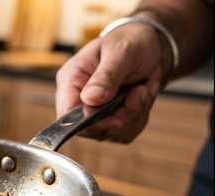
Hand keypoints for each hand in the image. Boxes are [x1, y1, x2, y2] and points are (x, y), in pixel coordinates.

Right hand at [55, 22, 167, 142]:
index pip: (66, 115)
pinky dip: (140, 118)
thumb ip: (106, 76)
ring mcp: (94, 111)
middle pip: (91, 129)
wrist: (149, 44)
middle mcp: (79, 98)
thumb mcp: (120, 51)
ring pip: (112, 133)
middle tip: (140, 92)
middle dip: (122, 116)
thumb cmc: (130, 41)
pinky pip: (125, 133)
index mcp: (71, 80)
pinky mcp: (111, 118)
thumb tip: (90, 98)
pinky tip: (142, 96)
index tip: (116, 119)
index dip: (89, 124)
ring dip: (135, 115)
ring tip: (143, 89)